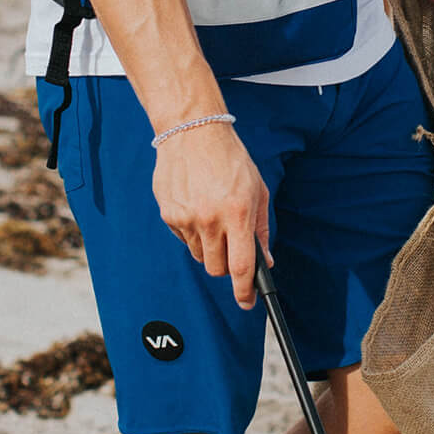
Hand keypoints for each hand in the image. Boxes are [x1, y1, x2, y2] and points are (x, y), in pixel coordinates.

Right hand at [152, 119, 271, 309]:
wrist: (192, 132)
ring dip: (209, 246)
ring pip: (200, 255)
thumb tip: (265, 260)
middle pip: (217, 268)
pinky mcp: (168, 214)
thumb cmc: (230, 160)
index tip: (247, 302)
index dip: (245, 290)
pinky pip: (184, 238)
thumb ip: (260, 229)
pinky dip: (193, 231)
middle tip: (232, 248)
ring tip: (213, 216)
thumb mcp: (257, 190)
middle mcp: (210, 219)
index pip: (242, 266)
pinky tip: (197, 206)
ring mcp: (186, 218)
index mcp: (237, 213)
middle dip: (226, 266)